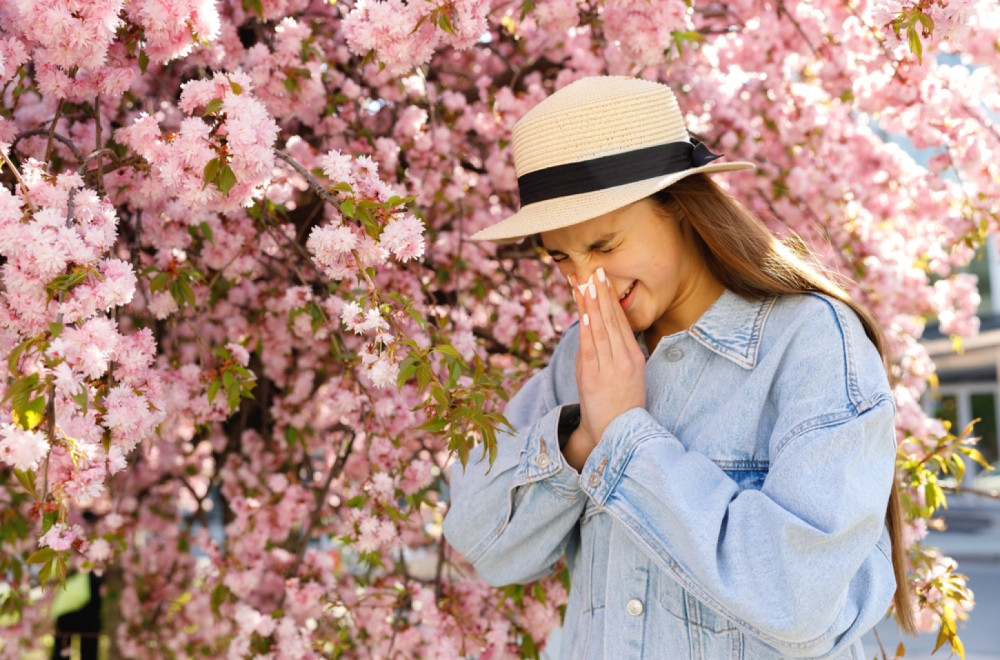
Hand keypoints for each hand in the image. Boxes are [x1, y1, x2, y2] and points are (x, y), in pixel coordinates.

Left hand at [566, 268, 645, 467]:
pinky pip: (590, 346)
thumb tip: (597, 328)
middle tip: (595, 271)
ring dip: (592, 304)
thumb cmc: (620, 404)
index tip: (603, 279)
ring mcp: (609, 368)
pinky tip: (583, 310)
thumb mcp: (627, 375)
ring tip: (586, 282)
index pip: (621, 322)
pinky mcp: (593, 377)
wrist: (613, 433)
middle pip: (611, 321)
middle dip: (602, 294)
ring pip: (600, 329)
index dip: (611, 299)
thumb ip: (614, 352)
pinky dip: (587, 326)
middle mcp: (624, 360)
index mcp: (635, 358)